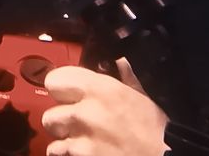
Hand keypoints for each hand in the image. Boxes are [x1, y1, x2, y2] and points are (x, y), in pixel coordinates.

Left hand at [41, 62, 167, 155]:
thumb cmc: (158, 131)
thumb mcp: (143, 97)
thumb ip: (125, 78)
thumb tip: (121, 61)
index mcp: (99, 89)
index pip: (54, 81)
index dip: (60, 89)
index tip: (67, 94)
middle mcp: (85, 112)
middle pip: (51, 114)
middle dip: (62, 120)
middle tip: (78, 123)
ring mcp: (82, 140)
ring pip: (54, 138)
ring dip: (65, 140)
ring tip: (81, 141)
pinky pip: (60, 155)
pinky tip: (83, 154)